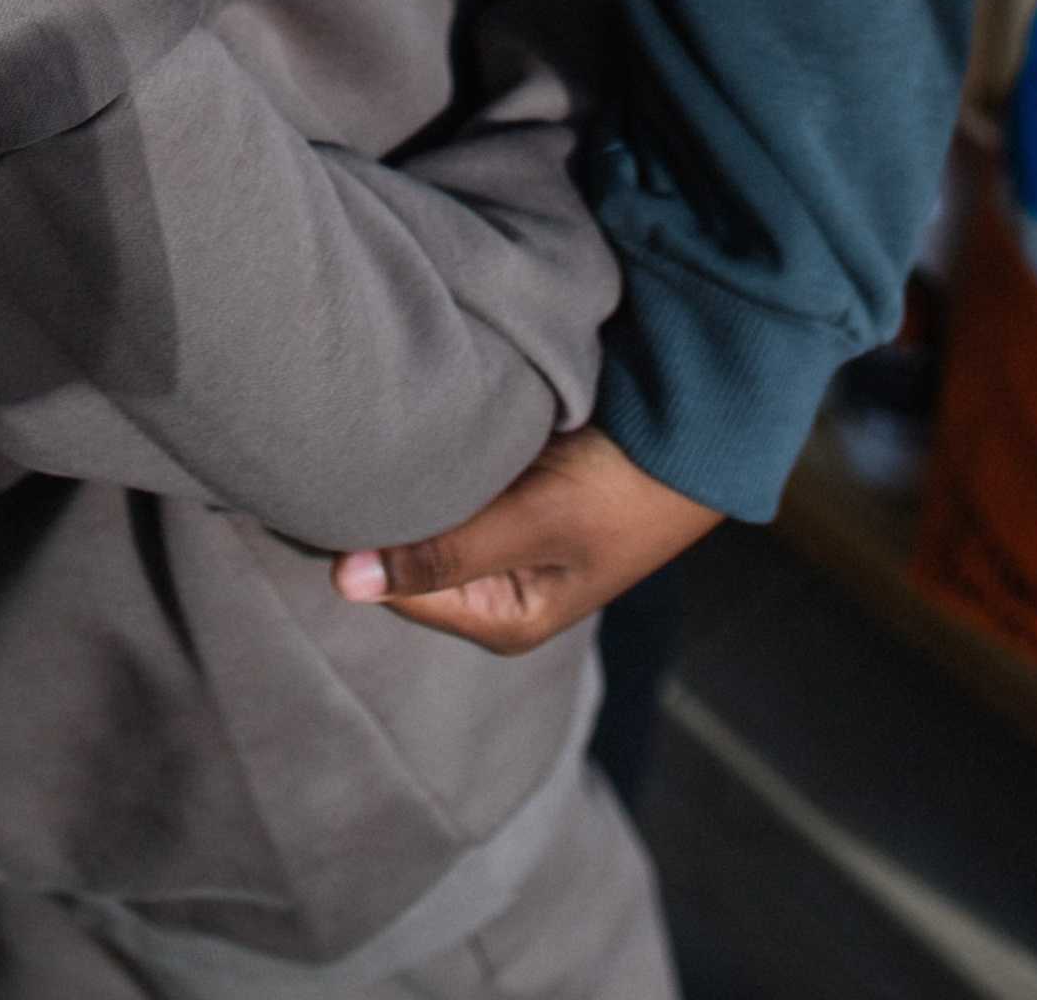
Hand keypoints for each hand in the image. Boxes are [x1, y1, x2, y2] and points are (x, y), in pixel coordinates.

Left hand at [332, 428, 719, 654]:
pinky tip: (431, 416)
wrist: (693, 428)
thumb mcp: (536, 525)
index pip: (394, 585)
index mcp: (500, 618)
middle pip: (406, 547)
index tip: (346, 480)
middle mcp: (493, 582)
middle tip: (369, 447)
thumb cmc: (625, 488)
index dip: (366, 536)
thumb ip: (444, 553)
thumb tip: (343, 583)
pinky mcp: (510, 486)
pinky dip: (442, 451)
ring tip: (397, 428)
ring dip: (414, 474)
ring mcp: (501, 533)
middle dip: (390, 505)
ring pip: (426, 507)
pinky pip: (452, 474)